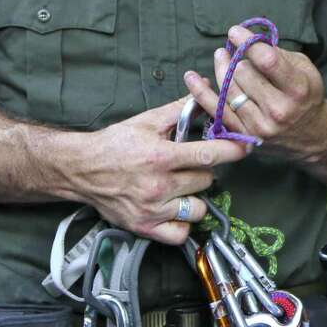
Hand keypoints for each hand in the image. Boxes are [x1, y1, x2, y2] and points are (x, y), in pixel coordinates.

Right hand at [57, 96, 248, 243]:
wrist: (81, 170)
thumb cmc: (115, 143)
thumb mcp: (145, 121)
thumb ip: (178, 109)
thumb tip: (203, 93)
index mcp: (160, 156)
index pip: (208, 155)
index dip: (232, 150)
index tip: (245, 146)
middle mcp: (158, 185)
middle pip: (205, 180)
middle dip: (203, 170)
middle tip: (189, 165)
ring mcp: (152, 209)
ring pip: (198, 208)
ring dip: (196, 197)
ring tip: (182, 187)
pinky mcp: (145, 228)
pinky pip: (181, 233)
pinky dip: (183, 223)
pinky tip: (176, 209)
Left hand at [183, 23, 326, 158]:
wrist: (310, 134)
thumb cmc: (305, 94)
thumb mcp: (303, 69)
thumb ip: (278, 54)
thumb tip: (249, 40)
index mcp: (297, 89)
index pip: (267, 61)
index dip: (247, 42)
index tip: (235, 31)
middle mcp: (279, 110)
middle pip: (243, 73)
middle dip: (237, 57)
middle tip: (234, 50)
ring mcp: (260, 125)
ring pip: (229, 89)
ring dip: (221, 69)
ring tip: (220, 56)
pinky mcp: (245, 135)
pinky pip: (218, 111)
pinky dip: (202, 93)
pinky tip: (192, 78)